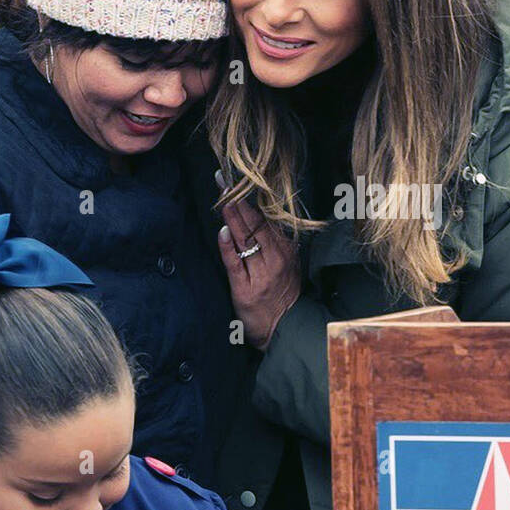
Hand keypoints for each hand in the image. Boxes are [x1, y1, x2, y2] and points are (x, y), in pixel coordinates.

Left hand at [217, 187, 300, 351]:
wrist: (286, 330)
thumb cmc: (283, 297)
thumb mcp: (287, 266)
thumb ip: (276, 243)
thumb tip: (261, 218)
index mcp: (286, 251)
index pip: (267, 218)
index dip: (252, 198)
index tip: (239, 179)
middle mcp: (276, 259)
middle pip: (256, 223)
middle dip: (238, 200)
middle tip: (222, 179)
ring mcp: (261, 274)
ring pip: (246, 239)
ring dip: (232, 217)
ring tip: (221, 197)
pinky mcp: (246, 289)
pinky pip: (235, 263)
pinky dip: (228, 246)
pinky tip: (222, 232)